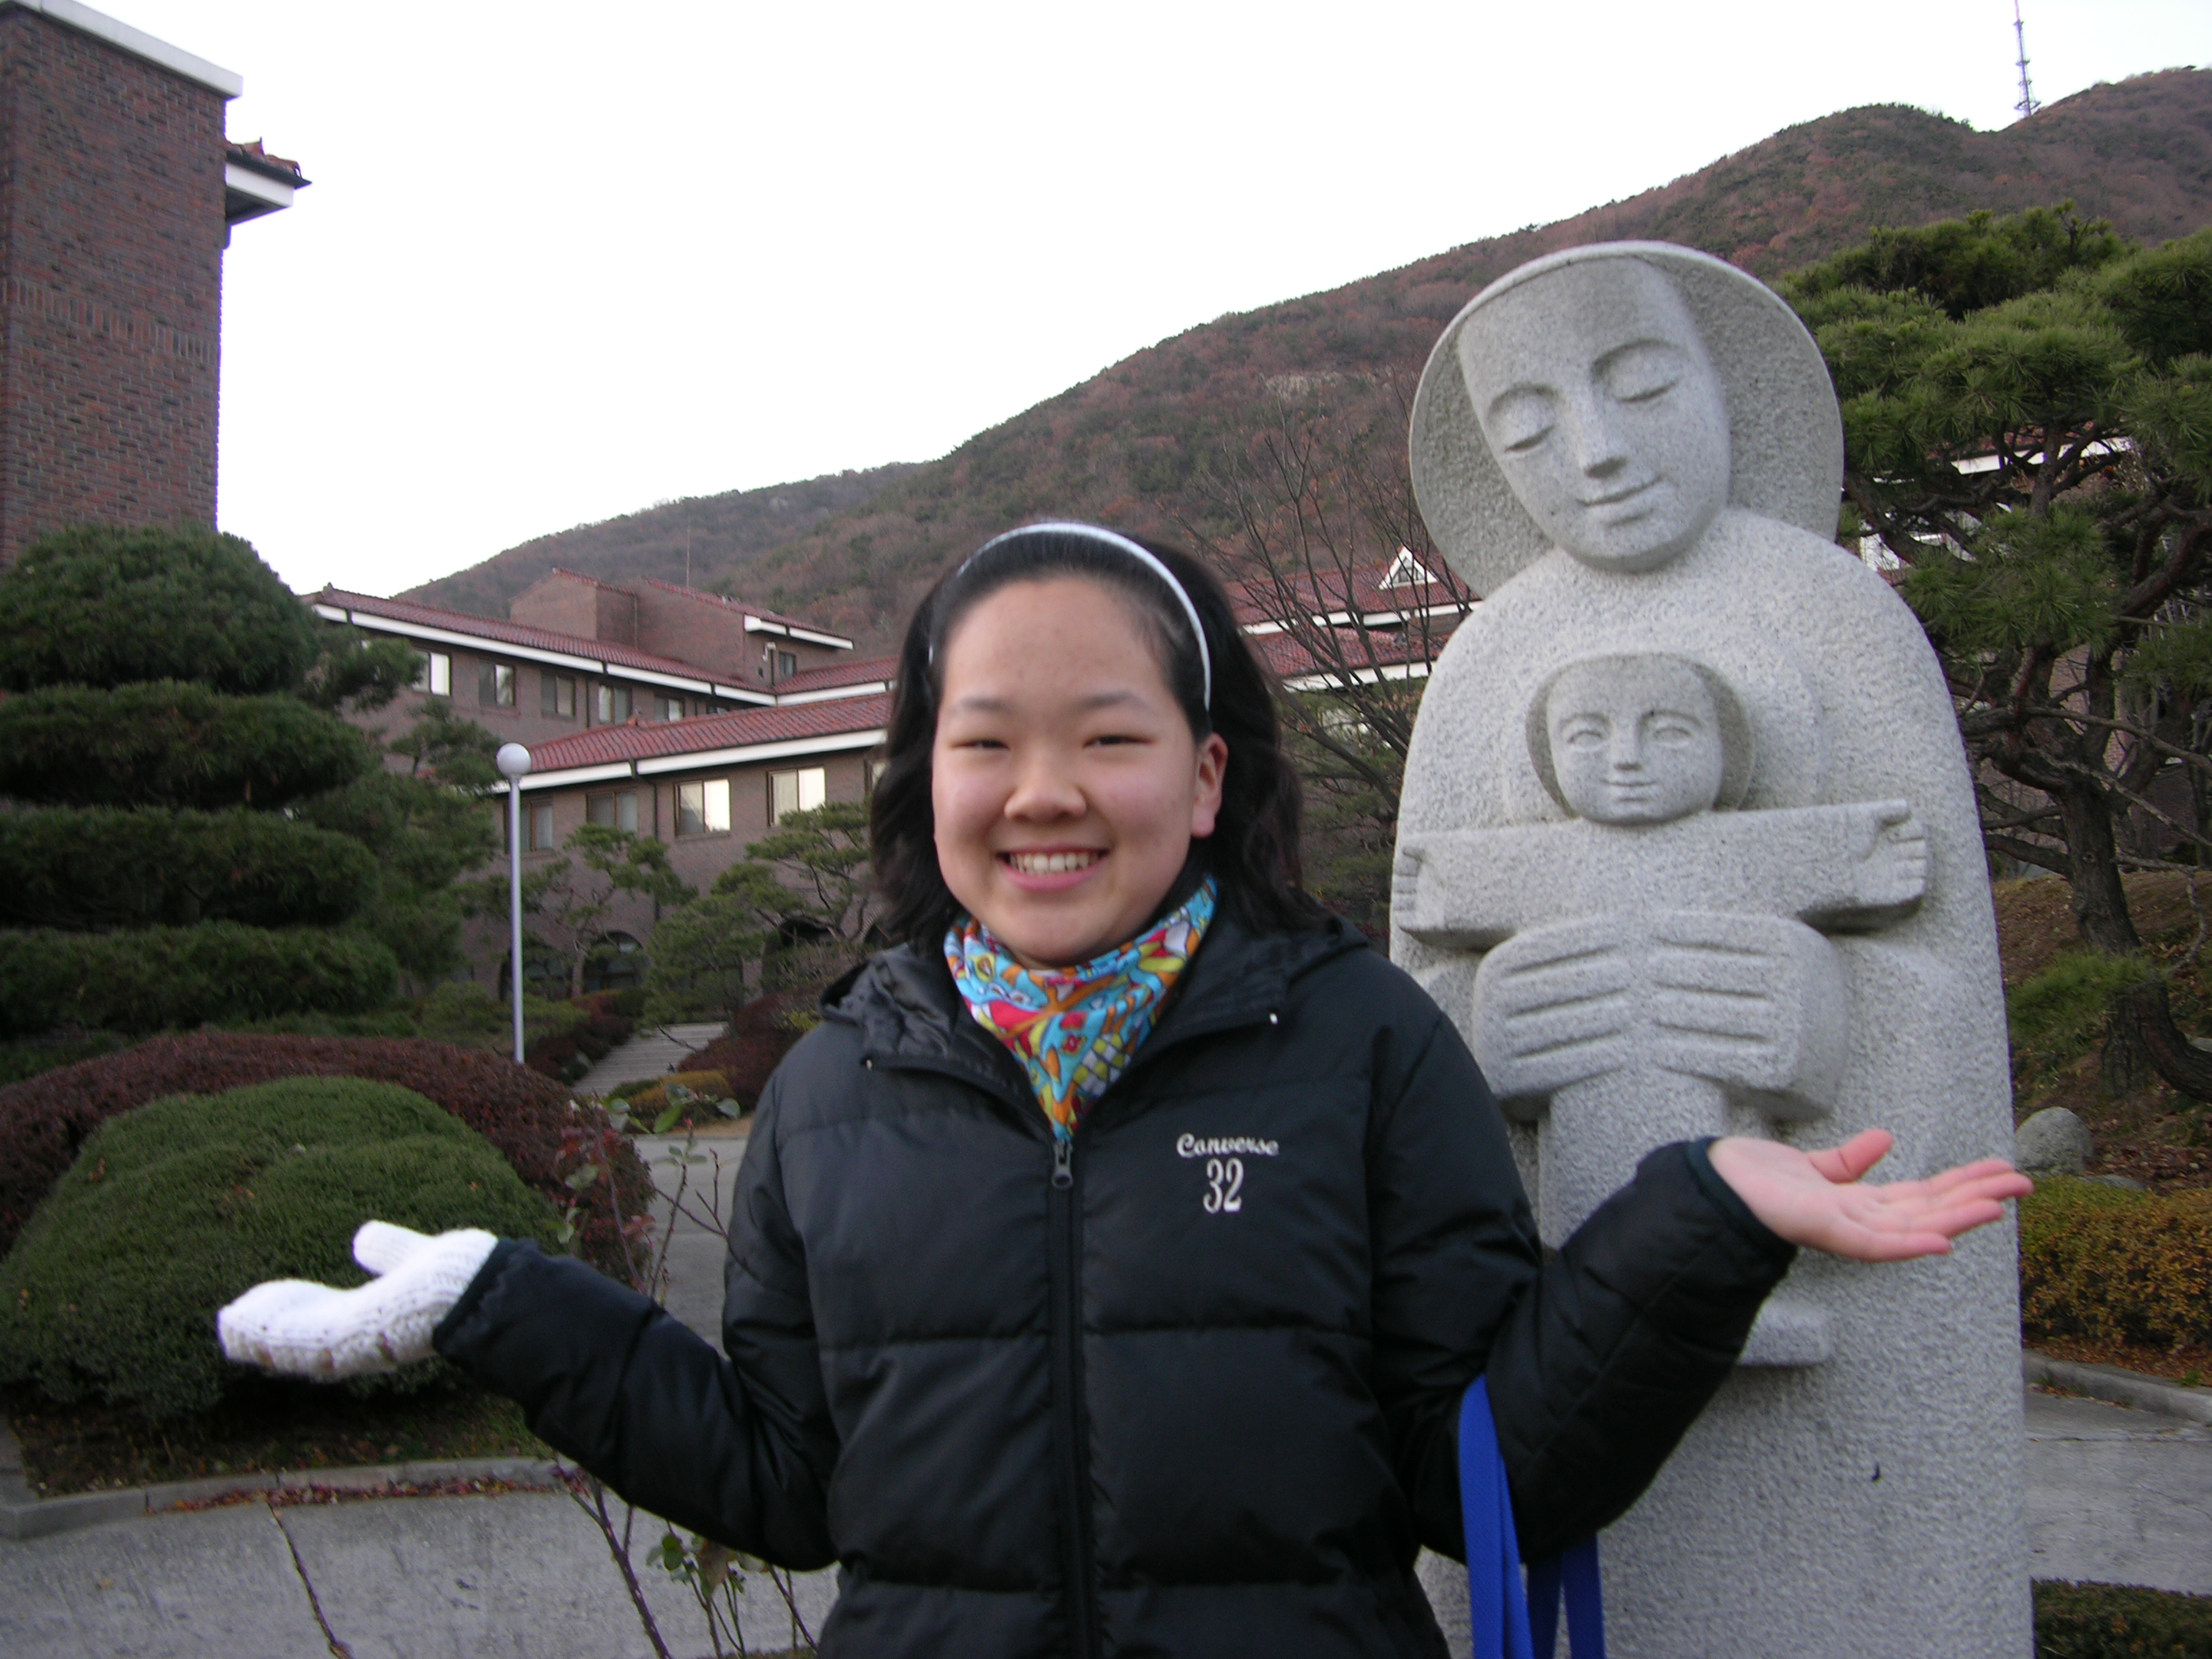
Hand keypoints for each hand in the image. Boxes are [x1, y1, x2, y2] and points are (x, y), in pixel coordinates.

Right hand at [217, 1221, 497, 1378]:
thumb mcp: (411, 1257)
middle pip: (302, 1337)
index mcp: (375, 1320)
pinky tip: (236, 1321)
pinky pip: (291, 1340)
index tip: (264, 1299)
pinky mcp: (342, 1342)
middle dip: (269, 1326)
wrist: (480, 1287)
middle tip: (233, 1317)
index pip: (324, 1318)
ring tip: (228, 1319)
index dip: (292, 1308)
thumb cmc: (457, 1276)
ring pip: (289, 1343)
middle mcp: (361, 1341)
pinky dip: (262, 1332)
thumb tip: (363, 1237)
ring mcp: (350, 1345)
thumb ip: (389, 1250)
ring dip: (257, 1332)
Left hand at [1706, 1129, 2030, 1260]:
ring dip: (1957, 1217)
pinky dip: (1908, 1243)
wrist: (1709, 1187)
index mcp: (1857, 1206)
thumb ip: (1848, 1160)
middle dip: (1976, 1197)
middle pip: (1929, 1210)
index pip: (1921, 1197)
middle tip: (2024, 1183)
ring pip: (1913, 1227)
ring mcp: (1843, 1230)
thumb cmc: (1754, 1181)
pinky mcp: (1822, 1231)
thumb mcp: (1811, 1165)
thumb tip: (1888, 1138)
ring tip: (1999, 1206)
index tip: (2001, 1171)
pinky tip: (1943, 1240)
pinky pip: (1872, 1245)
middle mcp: (1857, 1222)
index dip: (1962, 1185)